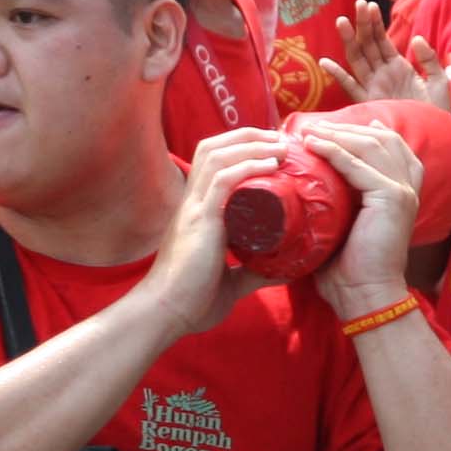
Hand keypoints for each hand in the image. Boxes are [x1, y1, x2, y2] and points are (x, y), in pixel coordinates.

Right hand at [143, 130, 284, 337]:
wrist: (166, 314)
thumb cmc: (192, 301)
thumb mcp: (230, 282)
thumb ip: (252, 272)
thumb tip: (284, 270)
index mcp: (196, 211)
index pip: (212, 162)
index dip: (239, 148)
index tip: (271, 149)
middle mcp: (192, 202)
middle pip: (213, 148)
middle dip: (247, 136)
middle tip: (279, 139)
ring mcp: (194, 208)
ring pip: (218, 155)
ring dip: (251, 144)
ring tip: (280, 145)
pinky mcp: (200, 219)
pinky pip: (223, 180)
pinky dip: (248, 165)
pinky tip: (270, 164)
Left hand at [298, 115, 426, 319]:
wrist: (364, 295)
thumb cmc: (350, 268)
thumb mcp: (347, 224)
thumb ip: (340, 200)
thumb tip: (307, 184)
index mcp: (404, 191)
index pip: (391, 145)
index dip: (363, 130)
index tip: (333, 126)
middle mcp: (409, 187)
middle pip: (381, 139)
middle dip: (346, 128)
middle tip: (315, 126)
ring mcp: (403, 191)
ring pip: (370, 146)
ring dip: (337, 134)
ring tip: (309, 132)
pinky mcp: (392, 198)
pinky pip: (358, 166)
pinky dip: (334, 151)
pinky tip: (314, 146)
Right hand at [321, 0, 447, 107]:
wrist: (435, 137)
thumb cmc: (438, 111)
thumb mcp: (439, 81)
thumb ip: (429, 59)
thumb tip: (416, 38)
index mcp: (398, 67)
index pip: (382, 40)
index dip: (375, 23)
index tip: (369, 5)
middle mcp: (382, 74)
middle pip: (367, 45)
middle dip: (362, 25)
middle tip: (358, 4)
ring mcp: (374, 87)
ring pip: (357, 60)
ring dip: (350, 41)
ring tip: (342, 21)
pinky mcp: (369, 102)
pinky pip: (351, 87)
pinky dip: (338, 75)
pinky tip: (326, 62)